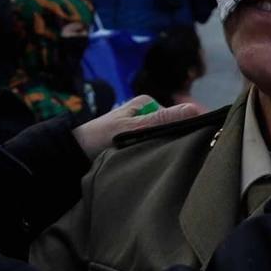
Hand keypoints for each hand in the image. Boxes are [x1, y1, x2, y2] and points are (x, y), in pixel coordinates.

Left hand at [74, 96, 201, 159]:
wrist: (74, 155)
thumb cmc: (99, 138)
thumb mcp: (133, 128)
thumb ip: (162, 120)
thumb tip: (195, 109)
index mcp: (148, 103)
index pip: (180, 116)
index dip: (189, 132)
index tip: (197, 148)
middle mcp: (147, 114)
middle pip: (174, 130)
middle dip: (177, 143)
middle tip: (178, 161)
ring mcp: (143, 129)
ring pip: (165, 141)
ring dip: (165, 152)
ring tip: (163, 165)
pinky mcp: (138, 143)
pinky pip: (155, 149)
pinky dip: (156, 157)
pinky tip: (156, 167)